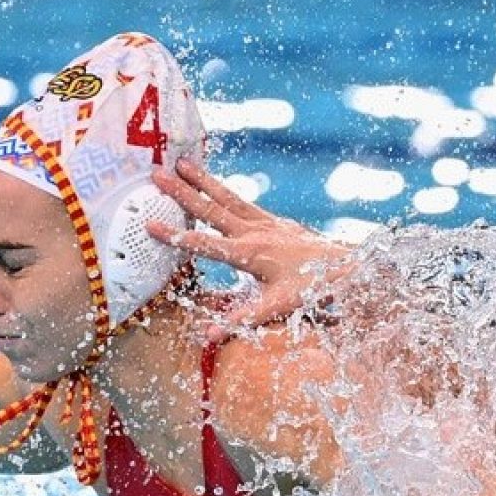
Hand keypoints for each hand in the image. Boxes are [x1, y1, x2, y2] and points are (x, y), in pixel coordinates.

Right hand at [149, 160, 356, 341]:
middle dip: (181, 192)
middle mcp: (254, 232)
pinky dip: (224, 189)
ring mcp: (265, 222)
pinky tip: (214, 183)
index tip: (150, 223)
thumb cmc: (312, 288)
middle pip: (210, 208)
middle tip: (156, 174)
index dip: (176, 235)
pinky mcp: (274, 220)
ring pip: (226, 196)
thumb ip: (241, 319)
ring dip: (202, 179)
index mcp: (249, 253)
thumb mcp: (276, 308)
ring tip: (181, 161)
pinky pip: (242, 200)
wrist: (345, 267)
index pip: (204, 244)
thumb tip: (210, 334)